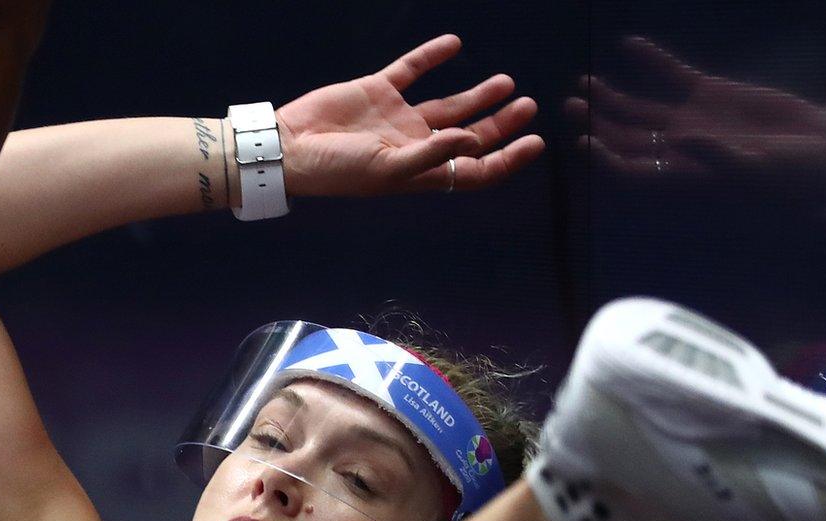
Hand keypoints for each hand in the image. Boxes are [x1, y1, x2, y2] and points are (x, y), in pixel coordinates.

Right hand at [276, 34, 542, 197]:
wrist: (290, 146)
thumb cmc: (337, 170)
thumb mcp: (388, 168)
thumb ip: (433, 154)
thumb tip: (473, 140)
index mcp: (421, 172)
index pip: (473, 170)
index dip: (507, 159)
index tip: (535, 142)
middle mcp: (415, 145)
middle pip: (469, 136)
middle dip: (501, 123)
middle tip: (528, 105)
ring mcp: (397, 118)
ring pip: (450, 105)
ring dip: (479, 94)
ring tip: (507, 81)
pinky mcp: (378, 92)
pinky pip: (412, 70)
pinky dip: (433, 56)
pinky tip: (455, 44)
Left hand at [566, 36, 825, 206]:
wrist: (819, 150)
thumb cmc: (788, 174)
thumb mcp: (753, 168)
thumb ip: (715, 155)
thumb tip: (677, 140)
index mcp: (684, 174)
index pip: (633, 169)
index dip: (606, 158)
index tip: (584, 142)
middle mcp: (679, 149)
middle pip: (626, 137)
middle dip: (597, 123)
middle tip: (572, 104)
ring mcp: (691, 119)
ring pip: (639, 108)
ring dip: (611, 97)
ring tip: (585, 82)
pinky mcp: (708, 94)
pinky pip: (672, 75)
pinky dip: (652, 61)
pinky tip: (630, 44)